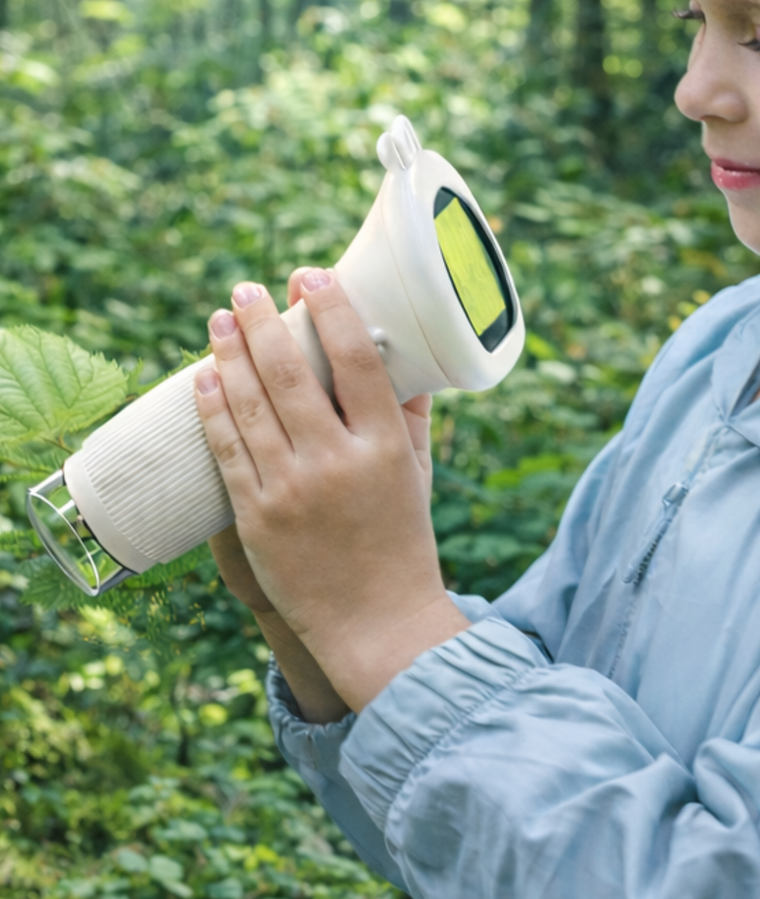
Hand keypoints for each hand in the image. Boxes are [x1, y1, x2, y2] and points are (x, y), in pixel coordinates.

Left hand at [194, 268, 468, 711]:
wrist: (376, 622)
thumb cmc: (403, 539)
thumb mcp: (417, 473)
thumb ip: (410, 415)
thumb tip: (403, 358)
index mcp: (384, 447)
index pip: (356, 362)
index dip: (330, 311)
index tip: (311, 276)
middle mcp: (336, 463)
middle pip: (290, 374)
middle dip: (262, 322)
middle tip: (246, 288)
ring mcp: (291, 490)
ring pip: (249, 405)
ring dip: (229, 354)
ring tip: (219, 319)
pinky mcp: (256, 517)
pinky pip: (227, 450)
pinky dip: (212, 408)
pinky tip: (203, 377)